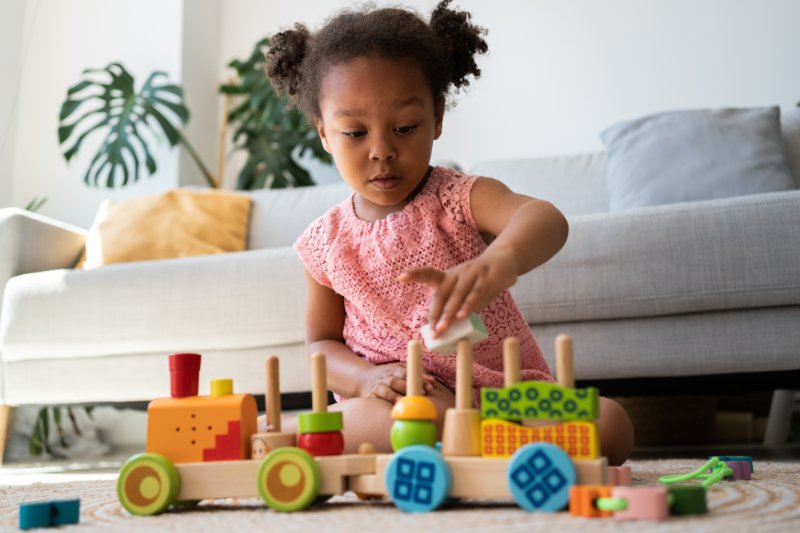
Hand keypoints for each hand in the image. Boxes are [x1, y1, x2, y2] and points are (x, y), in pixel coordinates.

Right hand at [359, 362, 435, 402]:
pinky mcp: (369, 397)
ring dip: (393, 396)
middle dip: (408, 386)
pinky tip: (388, 410)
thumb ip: (414, 374)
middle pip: (396, 381)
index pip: (408, 372)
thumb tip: (432, 382)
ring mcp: (377, 387)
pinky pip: (374, 401)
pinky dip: (380, 404)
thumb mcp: (398, 369)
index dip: (419, 377)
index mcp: (394, 370)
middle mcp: (385, 378)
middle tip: (422, 393)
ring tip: (402, 402)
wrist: (363, 378)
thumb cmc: (388, 376)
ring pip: (384, 390)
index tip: (431, 384)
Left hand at [399, 251, 517, 336]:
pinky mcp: (487, 277)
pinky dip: (468, 305)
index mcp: (449, 276)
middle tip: (432, 331)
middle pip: (442, 293)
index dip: (414, 274)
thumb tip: (449, 329)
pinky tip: (463, 316)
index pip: (428, 274)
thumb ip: (458, 307)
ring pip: (457, 295)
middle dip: (436, 313)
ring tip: (443, 329)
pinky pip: (475, 293)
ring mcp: (472, 274)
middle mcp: (457, 273)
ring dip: (449, 313)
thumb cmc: (481, 281)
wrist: (505, 259)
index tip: (400, 278)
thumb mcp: (467, 293)